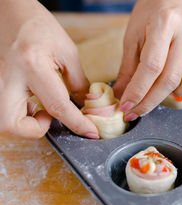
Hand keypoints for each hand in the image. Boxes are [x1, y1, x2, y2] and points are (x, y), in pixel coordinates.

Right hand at [0, 0, 98, 138]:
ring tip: (38, 107)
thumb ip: (77, 81)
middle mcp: (8, 76)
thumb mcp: (67, 51)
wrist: (9, 10)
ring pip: (3, 121)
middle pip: (12, 124)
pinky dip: (17, 112)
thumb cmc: (38, 25)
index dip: (77, 123)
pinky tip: (28, 100)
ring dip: (23, 123)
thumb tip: (85, 105)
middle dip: (33, 130)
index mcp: (32, 65)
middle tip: (48, 117)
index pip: (57, 105)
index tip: (90, 132)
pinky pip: (3, 108)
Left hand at [113, 0, 181, 120]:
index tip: (125, 106)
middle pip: (169, 79)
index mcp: (165, 22)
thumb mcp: (133, 36)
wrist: (176, 0)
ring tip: (156, 87)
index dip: (138, 91)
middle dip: (149, 101)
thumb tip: (122, 96)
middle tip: (134, 112)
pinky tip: (177, 78)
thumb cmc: (152, 17)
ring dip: (167, 95)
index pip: (152, 66)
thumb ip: (129, 68)